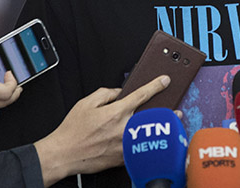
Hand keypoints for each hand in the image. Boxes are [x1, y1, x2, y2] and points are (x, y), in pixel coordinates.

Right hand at [35, 75, 171, 186]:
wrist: (63, 154)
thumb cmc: (72, 130)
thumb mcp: (86, 102)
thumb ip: (106, 94)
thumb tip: (119, 92)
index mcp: (115, 112)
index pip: (141, 94)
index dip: (156, 85)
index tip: (165, 80)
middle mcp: (122, 128)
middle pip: (151, 118)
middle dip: (166, 113)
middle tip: (176, 111)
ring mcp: (123, 145)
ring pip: (148, 135)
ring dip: (161, 130)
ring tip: (171, 127)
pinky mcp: (121, 158)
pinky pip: (137, 150)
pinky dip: (146, 146)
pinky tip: (152, 144)